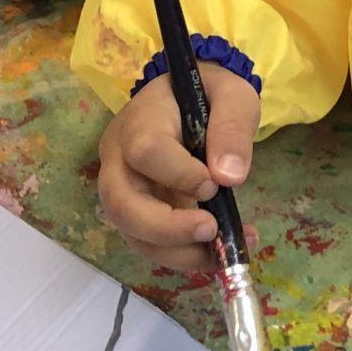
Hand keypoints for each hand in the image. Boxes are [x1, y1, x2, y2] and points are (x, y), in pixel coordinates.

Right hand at [97, 65, 261, 271]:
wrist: (190, 100)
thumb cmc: (210, 95)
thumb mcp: (233, 96)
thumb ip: (232, 128)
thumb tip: (230, 177)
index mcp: (141, 120)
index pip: (145, 152)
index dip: (178, 174)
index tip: (214, 184)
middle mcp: (119, 157)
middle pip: (121, 203)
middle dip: (166, 228)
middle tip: (211, 231)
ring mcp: (122, 186)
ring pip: (130, 231)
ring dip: (176, 252)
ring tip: (222, 253)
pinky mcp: (135, 210)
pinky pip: (147, 242)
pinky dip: (181, 255)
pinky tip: (216, 254)